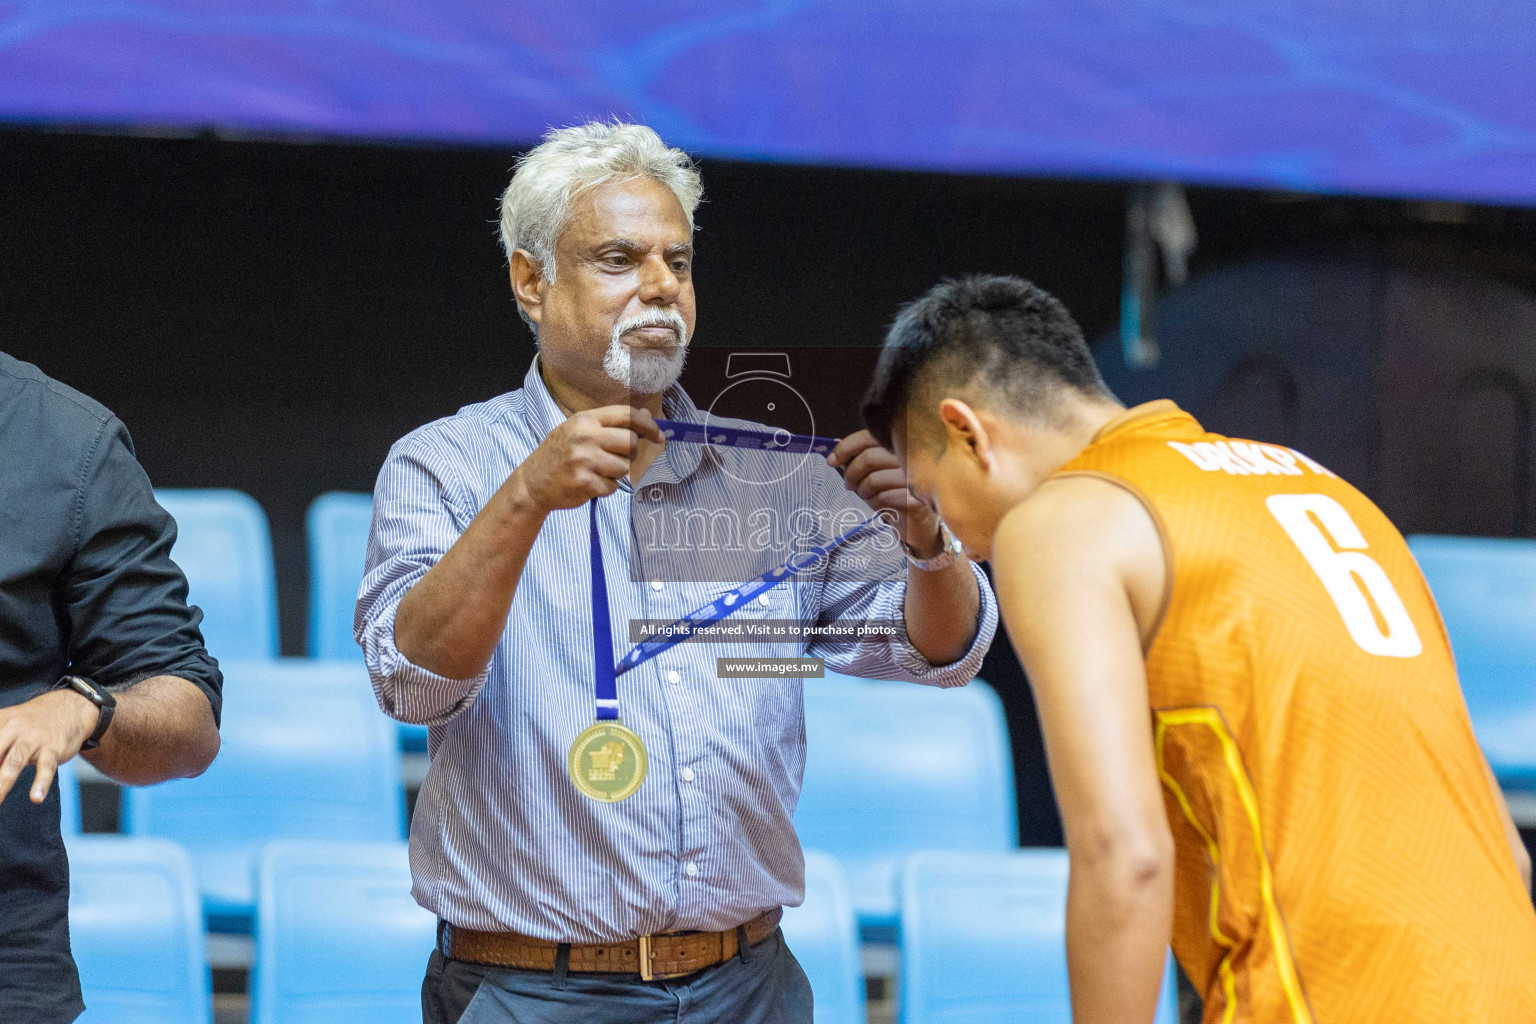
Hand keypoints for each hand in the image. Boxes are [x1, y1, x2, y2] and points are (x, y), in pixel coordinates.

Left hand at [0, 688, 98, 804]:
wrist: (68, 709)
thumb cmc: (30, 725)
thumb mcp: (7, 728)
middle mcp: (14, 727)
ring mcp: (34, 737)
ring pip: (15, 761)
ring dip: (3, 782)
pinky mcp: (53, 748)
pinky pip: (46, 767)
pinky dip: (41, 782)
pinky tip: (35, 797)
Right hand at [509, 405, 664, 512]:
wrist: (532, 483)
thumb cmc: (559, 454)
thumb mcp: (580, 431)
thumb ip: (611, 423)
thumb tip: (647, 416)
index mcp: (585, 420)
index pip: (627, 415)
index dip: (648, 424)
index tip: (658, 435)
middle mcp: (585, 437)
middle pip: (631, 443)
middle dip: (631, 454)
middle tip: (618, 458)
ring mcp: (584, 461)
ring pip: (625, 467)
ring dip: (617, 473)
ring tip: (597, 471)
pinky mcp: (585, 483)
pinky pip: (613, 487)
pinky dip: (606, 487)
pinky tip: (590, 483)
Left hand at [828, 430, 943, 556]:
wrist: (919, 525)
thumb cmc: (896, 495)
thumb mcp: (877, 473)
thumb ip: (861, 458)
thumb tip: (837, 447)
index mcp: (900, 445)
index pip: (868, 437)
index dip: (846, 448)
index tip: (832, 461)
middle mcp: (911, 457)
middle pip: (868, 458)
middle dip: (852, 474)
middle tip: (849, 486)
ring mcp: (915, 478)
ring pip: (873, 480)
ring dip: (863, 492)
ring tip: (868, 496)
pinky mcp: (915, 498)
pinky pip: (882, 498)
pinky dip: (874, 504)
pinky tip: (881, 507)